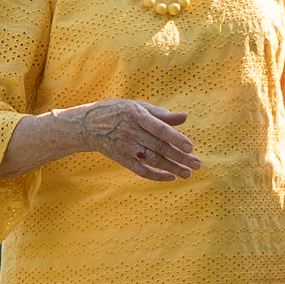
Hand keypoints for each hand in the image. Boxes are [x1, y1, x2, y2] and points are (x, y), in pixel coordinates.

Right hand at [60, 99, 200, 180]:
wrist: (87, 125)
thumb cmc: (117, 111)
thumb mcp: (137, 106)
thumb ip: (161, 113)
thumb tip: (185, 117)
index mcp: (136, 114)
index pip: (159, 128)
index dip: (175, 138)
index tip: (191, 147)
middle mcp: (131, 131)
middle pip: (159, 147)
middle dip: (180, 157)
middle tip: (197, 164)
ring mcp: (125, 147)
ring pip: (152, 160)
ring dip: (172, 168)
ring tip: (188, 173)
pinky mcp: (121, 159)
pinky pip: (140, 170)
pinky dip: (156, 175)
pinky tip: (170, 177)